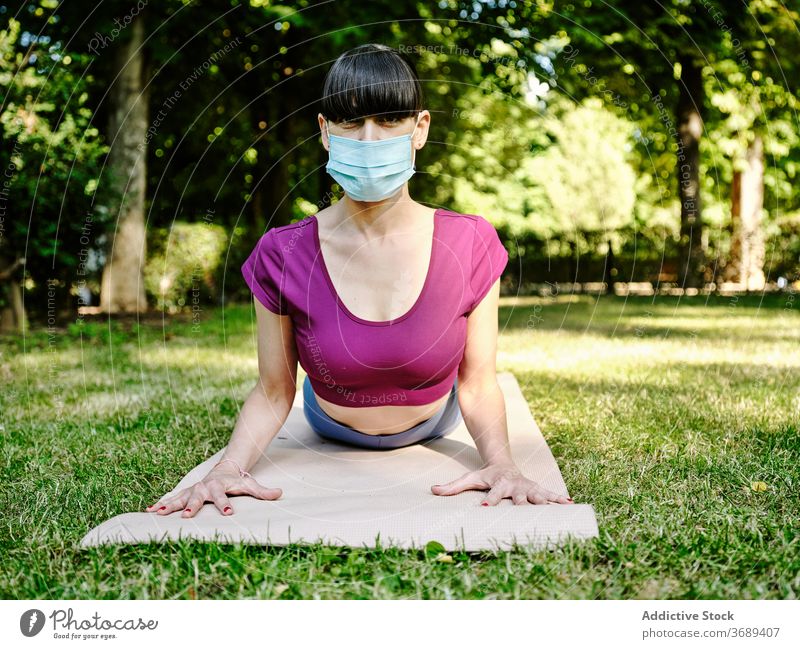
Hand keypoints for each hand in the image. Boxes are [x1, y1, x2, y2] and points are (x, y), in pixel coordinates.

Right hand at [145, 465, 281, 517]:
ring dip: (169, 505)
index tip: (228, 513)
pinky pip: (172, 499)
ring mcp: (193, 490)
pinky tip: (149, 511)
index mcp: (219, 487)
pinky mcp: (186, 493)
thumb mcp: (250, 485)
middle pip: (197, 497)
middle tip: (186, 516)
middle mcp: (203, 488)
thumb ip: (263, 491)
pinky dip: (161, 503)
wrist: (224, 469)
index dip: (224, 505)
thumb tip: (280, 494)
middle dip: (191, 506)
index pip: (222, 497)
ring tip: (156, 513)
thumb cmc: (237, 481)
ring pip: (180, 497)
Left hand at [431, 462, 573, 505]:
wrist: (502, 462)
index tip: (485, 509)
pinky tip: (571, 504)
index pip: (493, 494)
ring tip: (557, 508)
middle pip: (519, 497)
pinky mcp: (536, 488)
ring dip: (547, 502)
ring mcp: (527, 486)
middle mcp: (515, 485)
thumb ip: (452, 486)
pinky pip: (549, 493)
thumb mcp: (469, 478)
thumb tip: (432, 490)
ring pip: (538, 495)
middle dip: (523, 505)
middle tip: (527, 513)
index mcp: (499, 484)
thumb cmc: (485, 475)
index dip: (490, 502)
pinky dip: (559, 498)